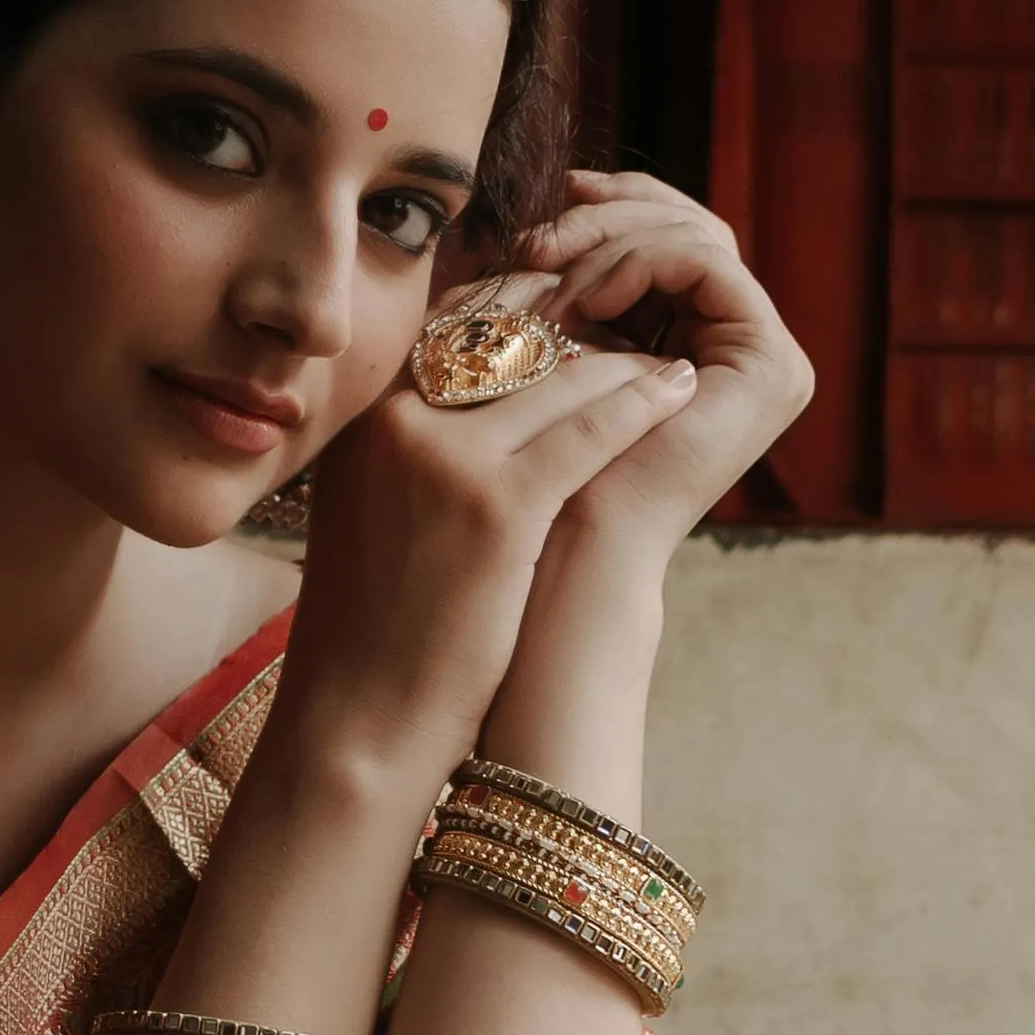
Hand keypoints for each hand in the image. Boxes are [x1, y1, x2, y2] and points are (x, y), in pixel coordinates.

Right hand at [270, 310, 705, 789]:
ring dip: (623, 364)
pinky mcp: (496, 505)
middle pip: (505, 333)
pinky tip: (678, 392)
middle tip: (634, 330)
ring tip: (668, 364)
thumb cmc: (373, 631)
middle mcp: (393, 419)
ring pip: (558, 372)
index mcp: (359, 417)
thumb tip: (474, 410)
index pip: (452, 321)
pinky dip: (641, 404)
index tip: (576, 322)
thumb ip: (407, 448)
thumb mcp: (368, 511)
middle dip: (578, 330)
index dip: (524, 315)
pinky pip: (589, 429)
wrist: (356, 719)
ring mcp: (442, 457)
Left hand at [505, 174, 810, 581]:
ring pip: (698, 236)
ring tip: (547, 272)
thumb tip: (553, 194)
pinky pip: (709, 265)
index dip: (613, 205)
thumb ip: (567, 279)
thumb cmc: (545, 461)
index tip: (548, 199)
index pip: (671, 238)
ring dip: (612, 242)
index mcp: (706, 340)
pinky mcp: (775, 365)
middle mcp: (747, 346)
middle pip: (692, 227)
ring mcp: (770, 357)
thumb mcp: (553, 343)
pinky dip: (641, 262)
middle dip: (610, 213)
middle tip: (541, 230)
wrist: (567, 546)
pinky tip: (585, 298)